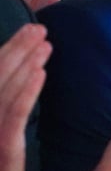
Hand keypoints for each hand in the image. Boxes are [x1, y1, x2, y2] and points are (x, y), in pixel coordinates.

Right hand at [0, 24, 49, 170]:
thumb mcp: (3, 132)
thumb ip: (8, 104)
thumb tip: (23, 80)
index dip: (11, 49)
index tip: (31, 32)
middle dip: (19, 48)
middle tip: (41, 29)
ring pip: (7, 86)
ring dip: (26, 62)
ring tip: (46, 44)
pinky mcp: (1, 142)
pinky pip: (15, 112)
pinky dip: (28, 91)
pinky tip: (41, 73)